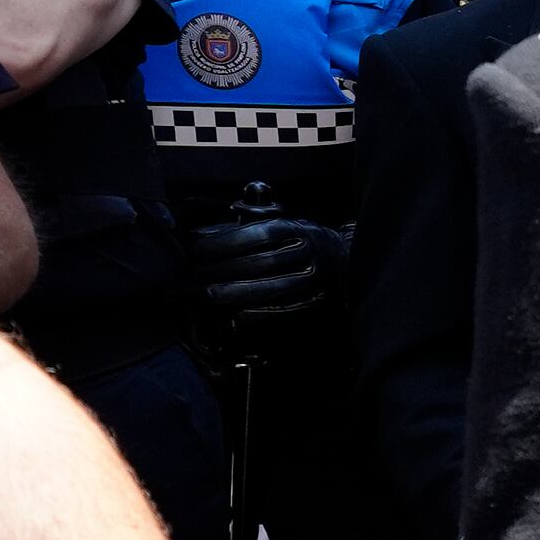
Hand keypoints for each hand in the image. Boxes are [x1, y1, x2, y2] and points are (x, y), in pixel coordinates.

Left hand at [184, 207, 347, 322]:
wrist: (347, 262)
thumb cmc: (303, 242)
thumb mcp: (283, 225)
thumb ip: (251, 227)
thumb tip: (203, 235)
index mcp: (298, 229)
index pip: (256, 234)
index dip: (223, 243)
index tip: (194, 252)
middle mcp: (309, 252)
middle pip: (261, 262)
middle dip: (221, 270)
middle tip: (192, 277)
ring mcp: (316, 278)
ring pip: (273, 287)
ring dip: (235, 292)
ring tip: (207, 295)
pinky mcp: (319, 301)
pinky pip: (288, 310)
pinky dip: (262, 314)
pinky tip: (237, 315)